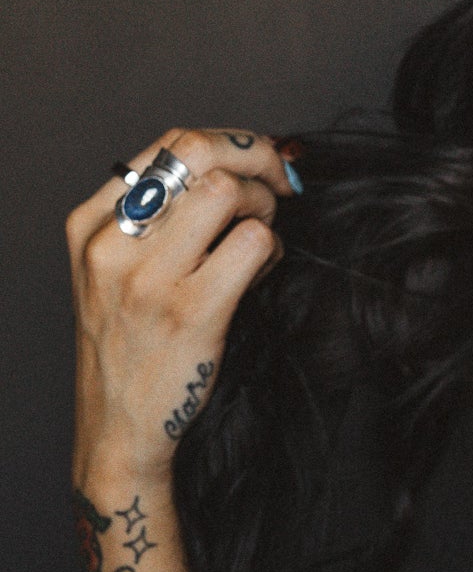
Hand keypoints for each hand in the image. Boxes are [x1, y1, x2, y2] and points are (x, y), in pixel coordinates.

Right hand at [66, 128, 299, 483]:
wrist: (118, 428)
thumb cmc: (133, 342)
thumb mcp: (120, 271)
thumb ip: (164, 215)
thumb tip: (245, 158)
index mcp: (90, 224)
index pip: (170, 144)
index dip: (232, 143)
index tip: (261, 161)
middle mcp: (111, 245)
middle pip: (198, 151)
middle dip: (256, 156)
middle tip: (283, 182)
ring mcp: (149, 279)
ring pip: (229, 191)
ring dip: (264, 206)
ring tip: (259, 238)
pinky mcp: (192, 312)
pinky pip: (253, 243)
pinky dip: (271, 249)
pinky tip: (258, 272)